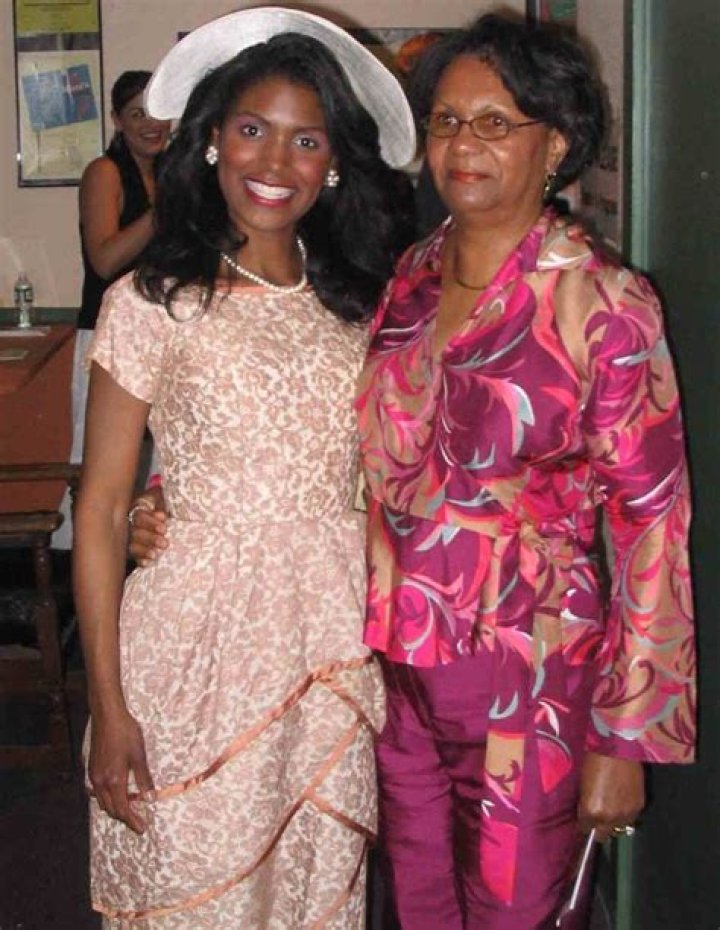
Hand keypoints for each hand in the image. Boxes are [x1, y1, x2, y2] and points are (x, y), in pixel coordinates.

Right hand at [88, 706, 154, 833]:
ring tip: (128, 810)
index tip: (142, 829)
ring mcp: (94, 775)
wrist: (107, 716)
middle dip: (124, 818)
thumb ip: (143, 779)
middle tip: (138, 822)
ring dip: (115, 808)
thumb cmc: (126, 733)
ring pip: (102, 801)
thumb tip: (150, 798)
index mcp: (114, 780)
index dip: (132, 821)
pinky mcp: (92, 768)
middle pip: (110, 809)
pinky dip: (107, 798)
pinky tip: (116, 794)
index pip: (122, 809)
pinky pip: (97, 791)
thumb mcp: (139, 755)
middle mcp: (100, 782)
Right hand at [128, 486, 167, 565]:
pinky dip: (141, 560)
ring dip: (144, 550)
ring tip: (156, 554)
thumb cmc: (162, 502)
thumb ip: (161, 500)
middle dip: (150, 538)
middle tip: (165, 543)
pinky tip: (148, 562)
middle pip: (135, 532)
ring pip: (132, 546)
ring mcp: (129, 538)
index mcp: (136, 508)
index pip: (139, 515)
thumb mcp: (161, 496)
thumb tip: (163, 512)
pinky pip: (134, 557)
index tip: (164, 520)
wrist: (163, 514)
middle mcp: (130, 523)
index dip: (150, 520)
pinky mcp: (133, 551)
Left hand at [577, 751, 644, 841]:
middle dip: (598, 826)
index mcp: (591, 811)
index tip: (584, 817)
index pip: (584, 828)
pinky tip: (621, 800)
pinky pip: (630, 818)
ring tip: (610, 807)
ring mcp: (626, 814)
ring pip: (618, 827)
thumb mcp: (582, 783)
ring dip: (613, 821)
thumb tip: (584, 811)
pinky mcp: (639, 806)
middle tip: (596, 815)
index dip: (584, 822)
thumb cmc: (594, 759)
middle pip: (602, 835)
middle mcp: (609, 817)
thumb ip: (584, 802)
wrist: (619, 747)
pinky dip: (625, 812)